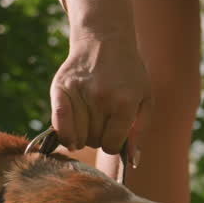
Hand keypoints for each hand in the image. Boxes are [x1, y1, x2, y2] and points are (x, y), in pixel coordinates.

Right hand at [50, 29, 149, 158]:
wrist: (104, 41)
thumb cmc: (129, 74)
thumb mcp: (144, 99)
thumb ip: (140, 131)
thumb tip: (133, 161)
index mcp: (125, 103)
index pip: (112, 144)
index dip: (113, 146)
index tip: (113, 138)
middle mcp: (102, 99)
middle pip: (94, 141)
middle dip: (99, 139)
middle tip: (102, 125)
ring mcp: (80, 93)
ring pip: (77, 137)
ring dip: (82, 136)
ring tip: (89, 123)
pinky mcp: (60, 88)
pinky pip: (58, 123)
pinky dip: (64, 134)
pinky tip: (70, 135)